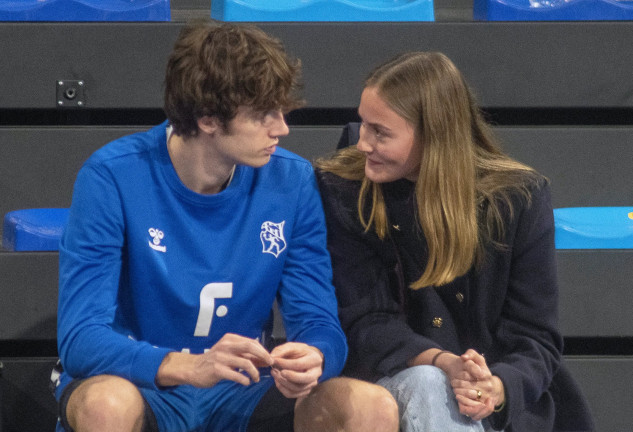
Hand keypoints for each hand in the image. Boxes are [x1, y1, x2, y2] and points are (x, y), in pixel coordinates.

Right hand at [156, 333, 272, 387]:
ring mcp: (221, 357)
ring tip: (255, 378)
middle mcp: (226, 345)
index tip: (269, 359)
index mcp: (230, 339)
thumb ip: (243, 354)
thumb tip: (263, 359)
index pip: (251, 342)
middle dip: (263, 356)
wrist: (193, 369)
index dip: (263, 351)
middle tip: (269, 364)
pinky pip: (236, 375)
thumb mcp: (228, 352)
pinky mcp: (217, 369)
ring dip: (254, 372)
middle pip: (250, 347)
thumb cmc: (214, 361)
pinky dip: (244, 380)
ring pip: (245, 363)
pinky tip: (246, 382)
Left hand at [270, 342, 323, 397]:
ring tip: (274, 373)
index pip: (300, 364)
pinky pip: (293, 394)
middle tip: (275, 370)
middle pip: (304, 379)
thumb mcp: (293, 346)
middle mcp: (316, 373)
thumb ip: (283, 350)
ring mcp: (312, 384)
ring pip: (297, 388)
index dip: (285, 363)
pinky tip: (277, 381)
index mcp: (315, 360)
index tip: (274, 360)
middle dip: (288, 376)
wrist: (307, 359)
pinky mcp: (305, 391)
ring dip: (282, 382)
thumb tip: (272, 356)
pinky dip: (282, 389)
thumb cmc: (300, 353)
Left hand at [450, 349, 504, 420]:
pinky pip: (472, 411)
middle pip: (468, 388)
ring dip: (459, 395)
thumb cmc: (478, 369)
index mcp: (487, 375)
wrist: (488, 384)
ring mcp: (486, 398)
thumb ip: (471, 354)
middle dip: (457, 385)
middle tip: (453, 383)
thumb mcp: (476, 359)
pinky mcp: (482, 407)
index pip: (472, 376)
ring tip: (455, 391)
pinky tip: (459, 400)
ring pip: (470, 400)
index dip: (462, 375)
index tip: (457, 374)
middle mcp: (488, 388)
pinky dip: (464, 407)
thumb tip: (464, 357)